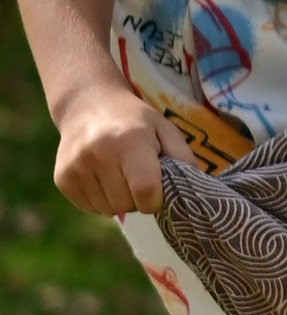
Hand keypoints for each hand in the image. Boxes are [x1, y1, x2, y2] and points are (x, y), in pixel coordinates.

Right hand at [53, 86, 192, 220]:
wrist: (88, 104)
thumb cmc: (134, 120)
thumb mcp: (164, 128)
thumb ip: (183, 156)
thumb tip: (195, 186)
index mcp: (129, 141)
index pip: (145, 191)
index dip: (156, 199)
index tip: (157, 189)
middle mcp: (98, 154)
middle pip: (127, 204)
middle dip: (138, 198)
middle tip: (137, 175)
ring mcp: (76, 168)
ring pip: (108, 210)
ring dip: (119, 199)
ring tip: (119, 174)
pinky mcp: (63, 179)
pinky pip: (91, 208)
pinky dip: (102, 200)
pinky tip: (103, 177)